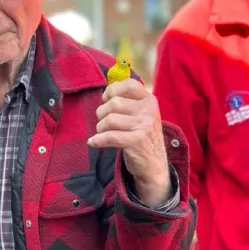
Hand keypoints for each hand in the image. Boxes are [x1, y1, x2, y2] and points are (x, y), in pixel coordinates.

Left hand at [88, 79, 170, 205]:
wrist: (154, 164)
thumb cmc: (142, 137)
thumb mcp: (141, 115)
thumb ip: (128, 102)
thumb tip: (105, 91)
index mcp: (149, 100)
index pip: (128, 84)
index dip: (111, 90)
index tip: (105, 100)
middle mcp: (148, 110)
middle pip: (113, 103)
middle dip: (101, 113)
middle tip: (103, 123)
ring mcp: (144, 125)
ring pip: (109, 120)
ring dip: (100, 128)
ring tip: (102, 133)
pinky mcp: (137, 141)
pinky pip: (109, 136)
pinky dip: (97, 140)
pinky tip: (94, 142)